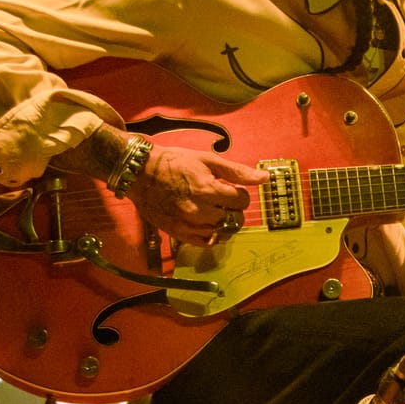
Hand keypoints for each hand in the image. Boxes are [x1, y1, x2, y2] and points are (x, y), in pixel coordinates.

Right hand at [126, 143, 267, 246]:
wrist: (139, 172)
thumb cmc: (174, 163)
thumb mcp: (207, 160)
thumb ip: (237, 171)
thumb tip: (264, 178)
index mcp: (208, 190)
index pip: (242, 200)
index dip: (240, 193)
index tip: (230, 189)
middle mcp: (198, 211)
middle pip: (234, 218)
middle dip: (233, 209)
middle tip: (223, 200)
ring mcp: (187, 225)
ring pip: (221, 232)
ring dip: (224, 222)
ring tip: (214, 210)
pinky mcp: (177, 233)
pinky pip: (205, 243)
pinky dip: (211, 235)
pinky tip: (208, 223)